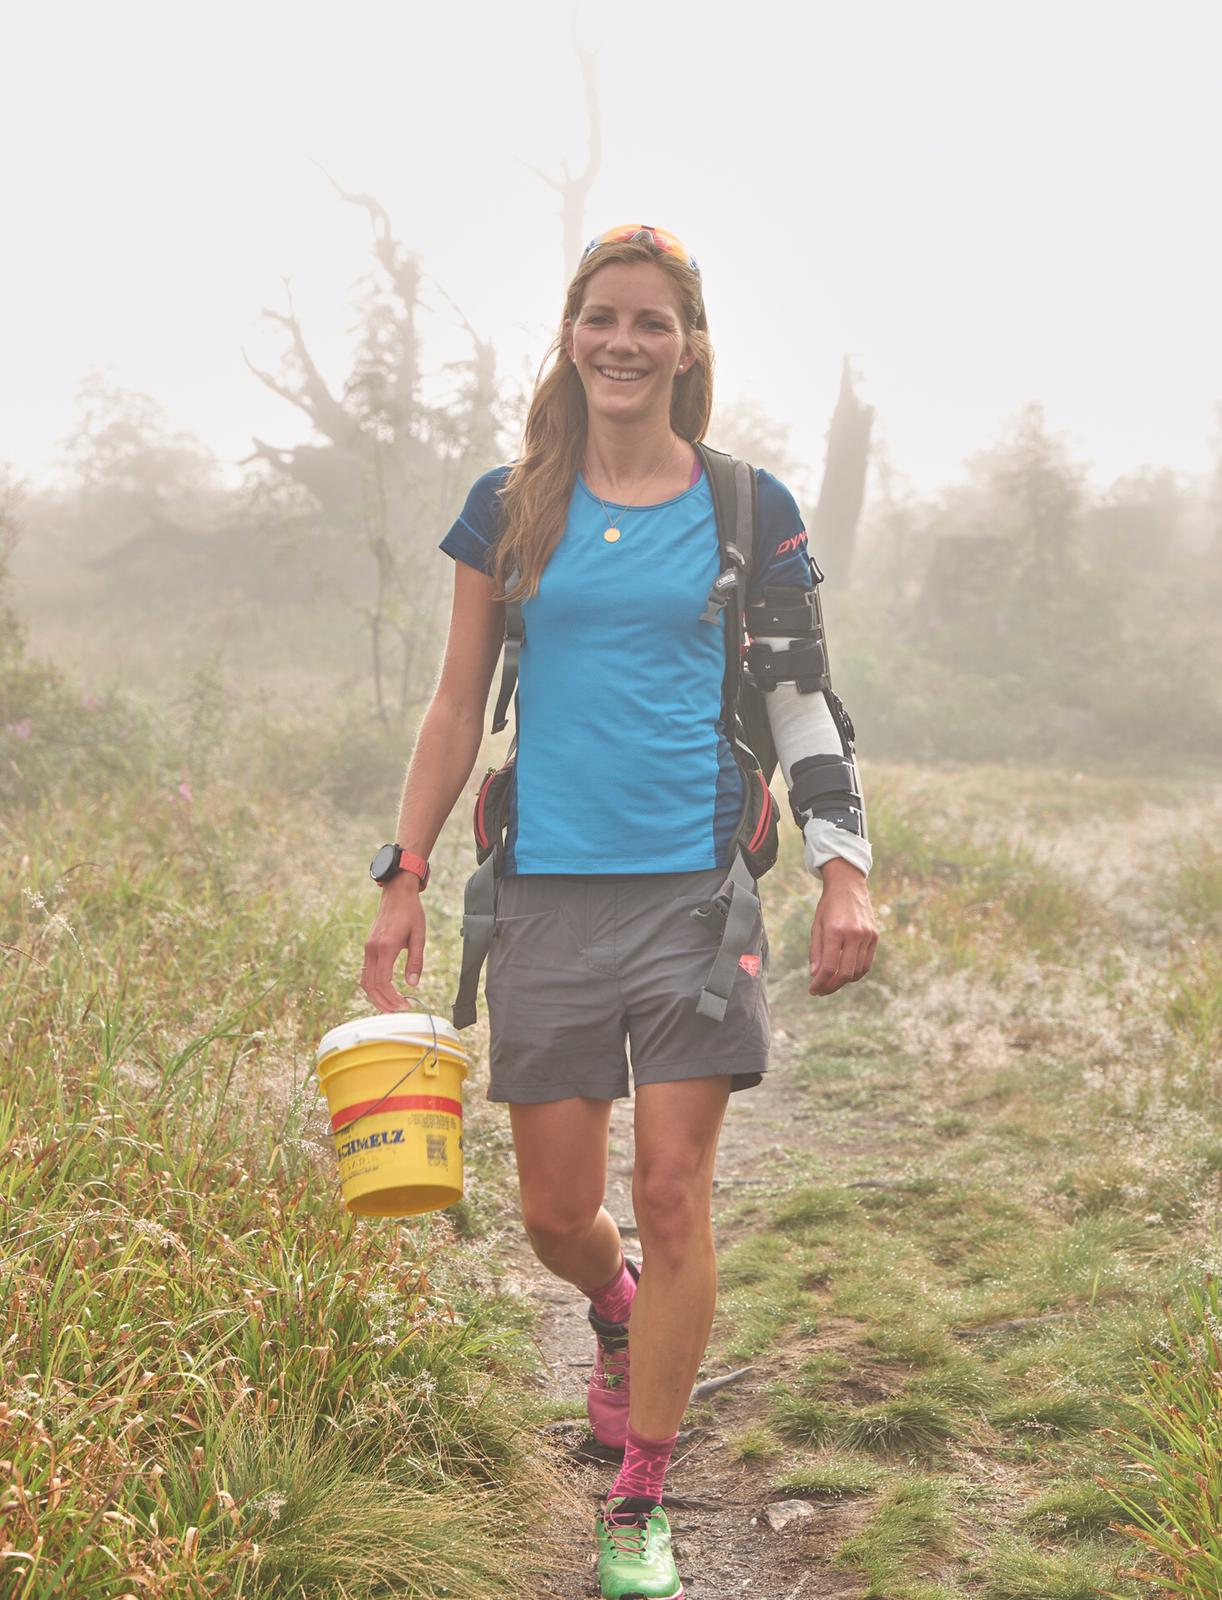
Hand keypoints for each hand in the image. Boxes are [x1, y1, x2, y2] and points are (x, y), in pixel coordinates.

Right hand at [361, 878, 425, 1012]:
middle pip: (370, 985)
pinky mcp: (368, 946)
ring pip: (365, 980)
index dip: (392, 998)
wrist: (397, 893)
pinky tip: (384, 991)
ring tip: (390, 1006)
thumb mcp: (419, 936)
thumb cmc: (411, 912)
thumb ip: (416, 961)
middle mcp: (372, 949)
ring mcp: (368, 948)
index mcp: (386, 947)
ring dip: (376, 996)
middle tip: (398, 1011)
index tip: (405, 1005)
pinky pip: (366, 971)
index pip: (382, 982)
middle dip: (383, 1002)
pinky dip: (373, 985)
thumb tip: (413, 984)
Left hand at [808, 859, 878, 996]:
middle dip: (832, 987)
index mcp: (835, 931)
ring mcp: (867, 936)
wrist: (848, 885)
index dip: (820, 983)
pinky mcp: (875, 936)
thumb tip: (815, 975)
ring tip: (832, 982)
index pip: (828, 967)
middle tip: (821, 991)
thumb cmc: (828, 906)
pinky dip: (856, 972)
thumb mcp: (816, 926)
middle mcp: (853, 934)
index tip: (813, 990)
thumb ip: (815, 951)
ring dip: (844, 981)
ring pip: (858, 971)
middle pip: (845, 973)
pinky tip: (845, 973)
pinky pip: (867, 963)